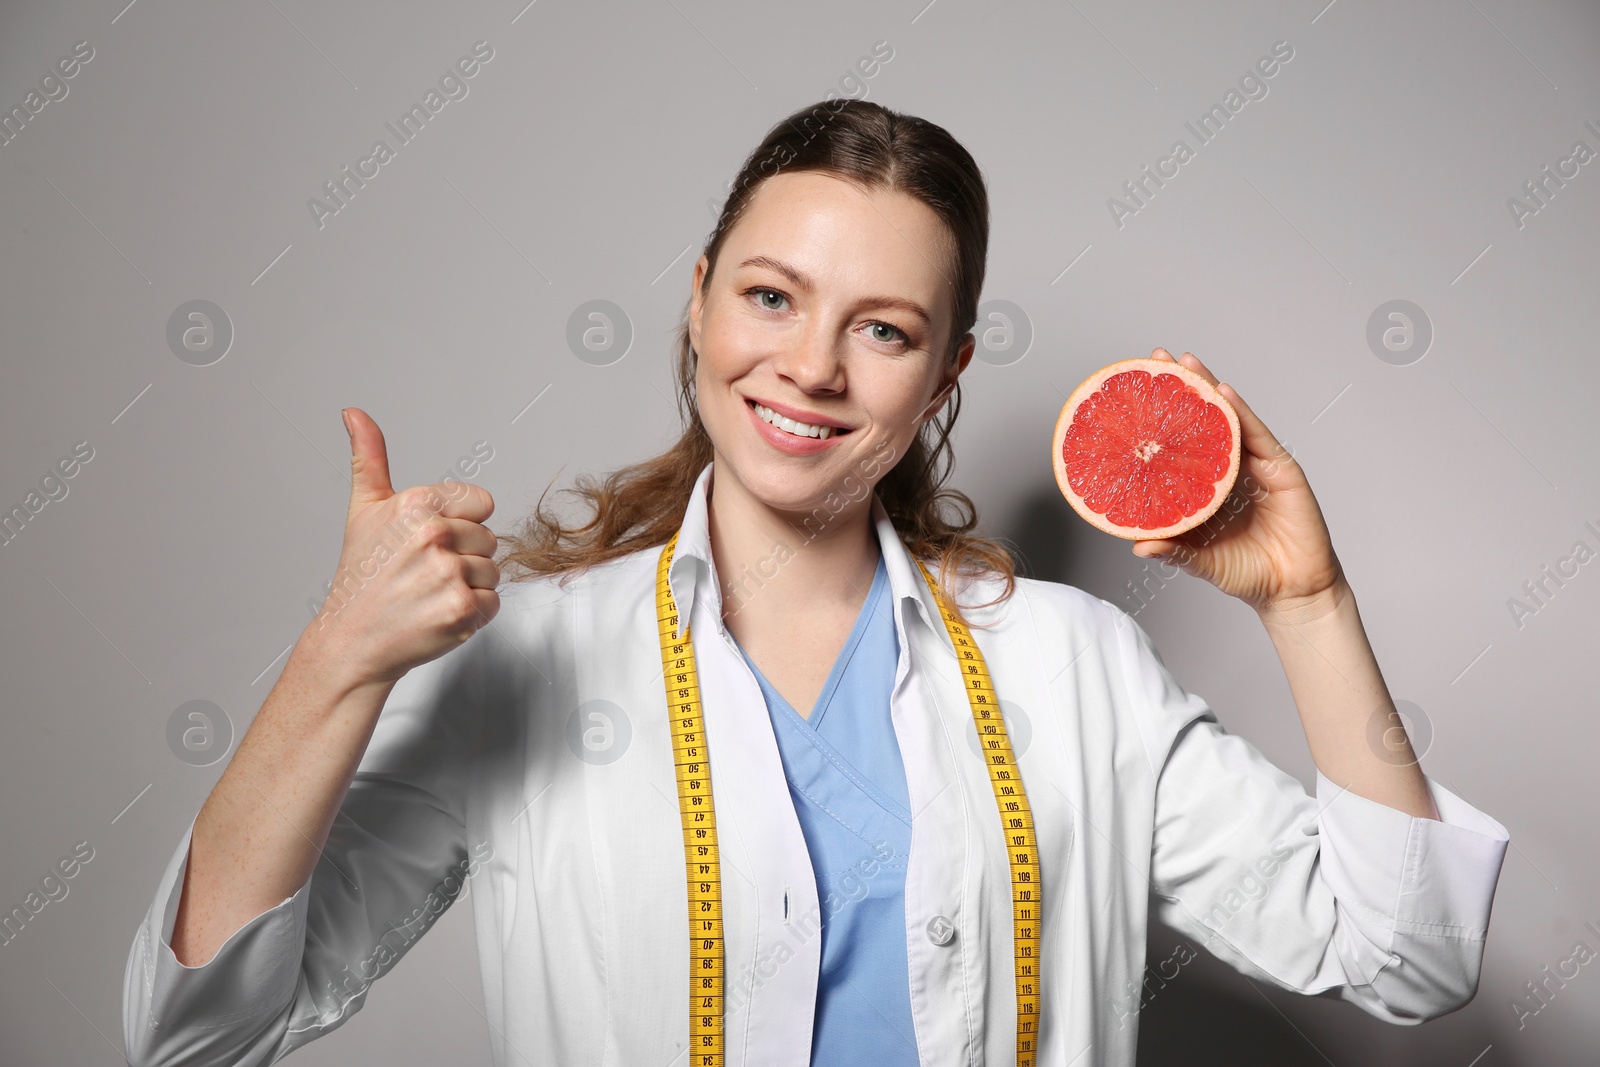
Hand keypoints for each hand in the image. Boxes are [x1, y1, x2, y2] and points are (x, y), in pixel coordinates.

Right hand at [309, 407, 500, 685]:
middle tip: (424, 574)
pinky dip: (472, 614)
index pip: (482, 503)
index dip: (462, 525)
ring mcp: (449, 573)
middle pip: (490, 539)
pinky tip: (438, 614)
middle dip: (464, 557)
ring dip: (469, 587)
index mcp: (416, 504)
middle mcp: (434, 535)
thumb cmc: (361, 578)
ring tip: (429, 595)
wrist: (352, 641)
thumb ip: (368, 458)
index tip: (430, 542)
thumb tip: (355, 413)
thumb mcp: (363, 510)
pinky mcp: (463, 609)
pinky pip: (493, 603)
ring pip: (493, 572)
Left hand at [1129, 349, 1344, 617]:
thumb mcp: (1201, 561)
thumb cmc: (1247, 573)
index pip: (1181, 444)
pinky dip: (1242, 414)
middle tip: (1157, 357)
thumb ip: (1174, 550)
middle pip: (1204, 422)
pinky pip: (1258, 437)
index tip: (1135, 391)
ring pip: (1230, 420)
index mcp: (1206, 487)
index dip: (1162, 418)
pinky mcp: (1281, 470)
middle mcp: (1229, 470)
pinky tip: (1224, 394)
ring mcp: (1256, 466)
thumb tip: (1137, 546)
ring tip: (1186, 363)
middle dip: (1183, 388)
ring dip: (1210, 389)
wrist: (1292, 591)